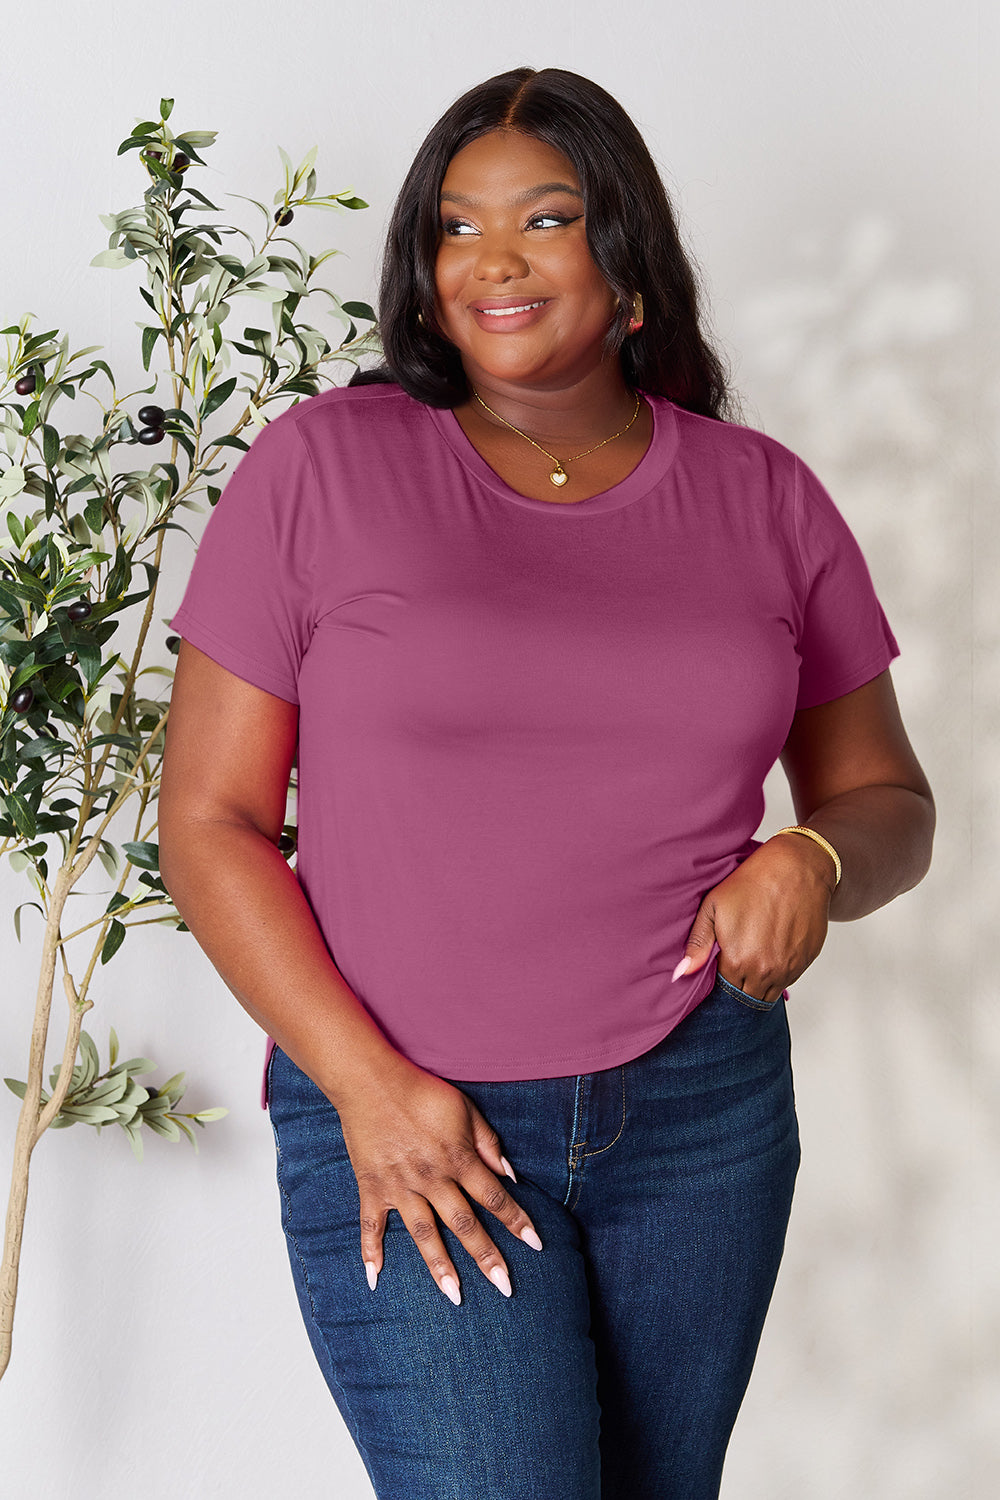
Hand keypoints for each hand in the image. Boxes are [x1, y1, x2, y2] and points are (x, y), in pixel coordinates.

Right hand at [334, 1057, 543, 1304]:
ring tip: (455, 1296)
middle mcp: (432, 1178)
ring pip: (424, 1234)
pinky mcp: (373, 1186)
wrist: (372, 1081)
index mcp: (458, 1159)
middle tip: (505, 1288)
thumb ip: (488, 1143)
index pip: (495, 1196)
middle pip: (464, 1223)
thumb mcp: (465, 1109)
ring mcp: (400, 1186)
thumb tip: (510, 1175)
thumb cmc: (423, 1092)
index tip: (536, 1245)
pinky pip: (371, 1225)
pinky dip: (370, 1252)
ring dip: (440, 1267)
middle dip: (487, 1256)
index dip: (517, 1220)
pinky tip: (374, 1279)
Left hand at [674, 834, 835, 1004]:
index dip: (718, 982)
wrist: (797, 868)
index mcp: (737, 961)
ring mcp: (789, 969)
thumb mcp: (713, 907)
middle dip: (737, 988)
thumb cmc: (753, 882)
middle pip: (746, 997)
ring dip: (758, 984)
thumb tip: (680, 974)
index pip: (723, 991)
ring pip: (768, 993)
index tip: (718, 969)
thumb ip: (698, 944)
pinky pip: (789, 980)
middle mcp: (764, 972)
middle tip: (734, 965)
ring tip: (752, 956)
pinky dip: (778, 973)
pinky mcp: (806, 961)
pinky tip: (771, 950)